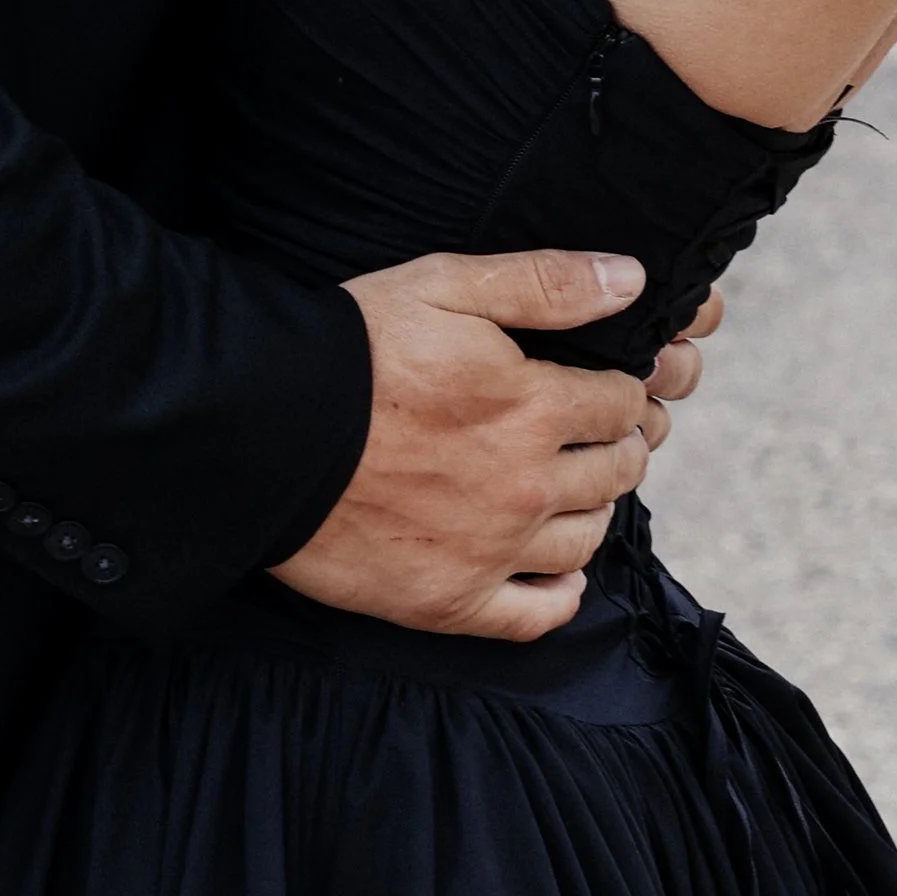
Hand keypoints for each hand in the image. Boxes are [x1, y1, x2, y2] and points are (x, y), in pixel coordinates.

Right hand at [272, 248, 693, 644]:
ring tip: (571, 488)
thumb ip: (545, 282)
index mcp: (532, 407)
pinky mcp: (449, 601)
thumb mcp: (444, 287)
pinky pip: (535, 616)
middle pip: (616, 472)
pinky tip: (557, 575)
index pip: (622, 404)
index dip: (621, 390)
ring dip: (593, 509)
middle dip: (618, 446)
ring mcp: (490, 551)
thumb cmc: (352, 349)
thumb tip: (631, 279)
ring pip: (585, 540)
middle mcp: (525, 487)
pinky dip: (559, 596)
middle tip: (596, 434)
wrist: (265, 432)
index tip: (607, 387)